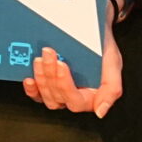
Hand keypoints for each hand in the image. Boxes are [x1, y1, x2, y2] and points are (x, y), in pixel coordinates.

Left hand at [26, 0, 125, 117]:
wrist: (92, 29)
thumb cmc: (103, 48)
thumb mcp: (113, 64)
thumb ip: (111, 88)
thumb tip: (100, 112)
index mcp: (90, 97)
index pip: (76, 101)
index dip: (65, 85)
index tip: (62, 64)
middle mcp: (73, 97)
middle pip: (58, 97)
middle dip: (51, 75)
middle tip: (49, 54)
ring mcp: (58, 92)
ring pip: (46, 96)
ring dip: (41, 79)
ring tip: (40, 59)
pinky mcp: (47, 85)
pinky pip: (36, 94)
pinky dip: (31, 88)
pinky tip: (29, 77)